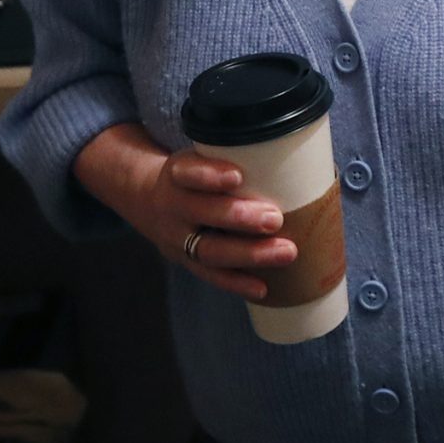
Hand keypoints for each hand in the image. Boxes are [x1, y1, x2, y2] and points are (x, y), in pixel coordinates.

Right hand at [74, 127, 297, 300]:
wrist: (146, 199)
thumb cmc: (193, 176)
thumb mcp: (198, 156)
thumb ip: (233, 156)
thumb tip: (297, 155)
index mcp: (177, 173)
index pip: (188, 172)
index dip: (210, 175)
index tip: (237, 175)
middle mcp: (173, 206)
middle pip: (201, 213)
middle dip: (239, 217)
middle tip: (275, 218)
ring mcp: (177, 238)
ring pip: (209, 250)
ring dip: (249, 254)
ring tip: (286, 251)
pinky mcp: (185, 261)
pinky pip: (211, 275)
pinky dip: (237, 283)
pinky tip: (263, 287)